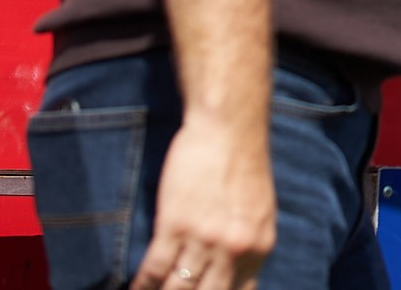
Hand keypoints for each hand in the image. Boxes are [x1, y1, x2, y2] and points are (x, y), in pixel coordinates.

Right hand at [133, 117, 274, 289]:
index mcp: (258, 247)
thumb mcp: (260, 212)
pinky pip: (154, 268)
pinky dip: (141, 285)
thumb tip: (233, 276)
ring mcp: (204, 238)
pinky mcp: (175, 224)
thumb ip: (248, 246)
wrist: (229, 127)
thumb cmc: (243, 166)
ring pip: (177, 289)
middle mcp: (234, 249)